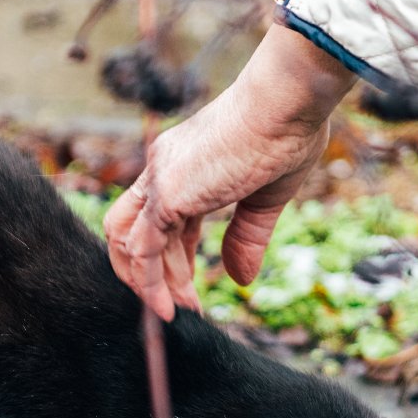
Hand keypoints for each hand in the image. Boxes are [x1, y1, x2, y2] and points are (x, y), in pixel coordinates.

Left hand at [105, 25, 356, 320]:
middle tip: (183, 306)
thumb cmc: (286, 134)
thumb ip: (246, 237)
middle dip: (156, 274)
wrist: (286, 103)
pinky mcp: (166, 196)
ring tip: (177, 313)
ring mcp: (160, 180)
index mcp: (182, 162)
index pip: (161, 218)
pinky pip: (143, 251)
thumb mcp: (266, 197)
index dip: (172, 256)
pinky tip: (169, 309)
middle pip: (135, 231)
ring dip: (149, 284)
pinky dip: (150, 284)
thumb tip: (240, 280)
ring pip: (130, 244)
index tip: (190, 284)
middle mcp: (162, 169)